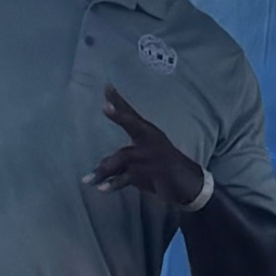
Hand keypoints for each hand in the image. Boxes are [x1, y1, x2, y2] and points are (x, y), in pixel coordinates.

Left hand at [83, 85, 203, 205]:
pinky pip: (128, 177)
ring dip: (103, 170)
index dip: (118, 100)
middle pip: (133, 125)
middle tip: (106, 106)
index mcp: (148, 133)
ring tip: (87, 180)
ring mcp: (151, 156)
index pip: (130, 113)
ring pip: (123, 157)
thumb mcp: (141, 159)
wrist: (188, 183)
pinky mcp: (152, 173)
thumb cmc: (161, 167)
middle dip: (120, 116)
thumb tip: (98, 168)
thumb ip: (119, 161)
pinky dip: (115, 183)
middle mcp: (150, 140)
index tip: (106, 87)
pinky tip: (102, 188)